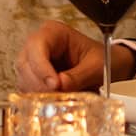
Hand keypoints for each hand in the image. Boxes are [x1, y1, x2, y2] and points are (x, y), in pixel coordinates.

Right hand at [14, 24, 135, 92]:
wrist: (111, 66)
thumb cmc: (104, 58)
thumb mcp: (96, 66)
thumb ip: (78, 76)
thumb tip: (60, 86)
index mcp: (54, 32)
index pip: (37, 46)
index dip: (41, 67)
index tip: (55, 84)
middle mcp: (40, 45)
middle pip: (25, 64)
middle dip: (39, 84)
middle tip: (56, 97)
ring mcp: (35, 62)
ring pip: (24, 79)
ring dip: (39, 93)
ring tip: (60, 101)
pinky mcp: (36, 79)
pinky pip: (29, 90)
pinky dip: (39, 99)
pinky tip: (55, 103)